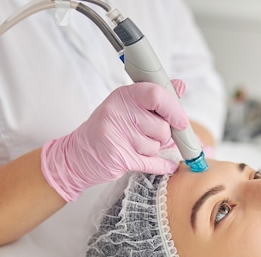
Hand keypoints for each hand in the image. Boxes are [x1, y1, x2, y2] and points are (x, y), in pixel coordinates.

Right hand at [41, 80, 187, 201]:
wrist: (78, 155)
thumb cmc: (108, 130)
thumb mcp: (128, 107)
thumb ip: (156, 98)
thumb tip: (181, 86)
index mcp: (124, 95)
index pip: (156, 94)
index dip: (174, 109)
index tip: (182, 122)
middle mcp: (118, 112)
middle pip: (162, 127)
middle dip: (163, 137)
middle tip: (150, 136)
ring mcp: (117, 134)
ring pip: (156, 146)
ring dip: (152, 150)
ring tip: (135, 146)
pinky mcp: (119, 157)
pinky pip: (152, 163)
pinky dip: (162, 166)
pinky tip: (167, 165)